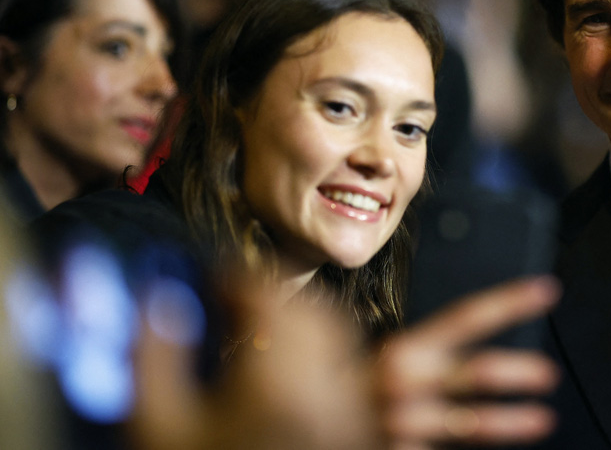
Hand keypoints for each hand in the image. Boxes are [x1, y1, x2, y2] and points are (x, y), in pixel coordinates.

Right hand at [128, 281, 383, 449]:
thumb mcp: (156, 426)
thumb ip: (155, 354)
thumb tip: (159, 301)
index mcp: (280, 384)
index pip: (273, 300)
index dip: (241, 279)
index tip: (215, 279)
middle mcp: (329, 395)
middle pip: (318, 315)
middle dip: (279, 296)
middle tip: (239, 299)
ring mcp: (348, 420)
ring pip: (341, 345)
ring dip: (304, 324)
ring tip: (261, 334)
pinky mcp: (354, 440)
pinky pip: (348, 379)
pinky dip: (319, 360)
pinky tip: (284, 380)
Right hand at [373, 276, 560, 449]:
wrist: (314, 421)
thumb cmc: (363, 384)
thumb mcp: (389, 352)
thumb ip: (428, 345)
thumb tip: (478, 327)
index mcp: (406, 349)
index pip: (466, 317)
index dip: (509, 302)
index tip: (545, 291)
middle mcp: (407, 383)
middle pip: (476, 372)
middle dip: (519, 372)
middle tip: (548, 373)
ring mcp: (405, 422)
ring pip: (471, 423)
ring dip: (512, 423)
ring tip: (543, 419)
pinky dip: (477, 449)